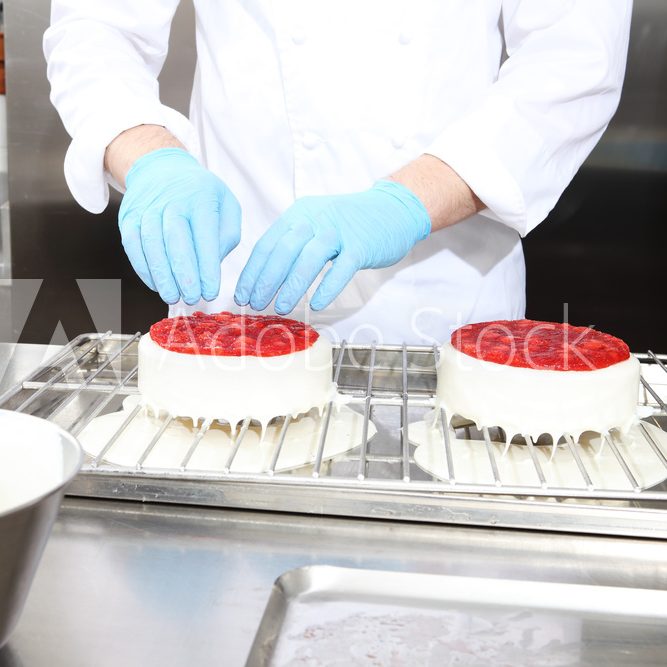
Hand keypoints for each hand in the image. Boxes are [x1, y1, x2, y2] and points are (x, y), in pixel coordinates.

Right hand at [118, 148, 240, 304]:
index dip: (207, 268)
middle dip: (184, 275)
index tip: (211, 292)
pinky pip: (133, 246)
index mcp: (201, 198)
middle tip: (192, 298)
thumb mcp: (226, 205)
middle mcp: (172, 201)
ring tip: (173, 297)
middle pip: (175, 241)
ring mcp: (147, 208)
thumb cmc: (201, 194)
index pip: (205, 237)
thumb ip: (227, 235)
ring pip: (152, 245)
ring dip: (162, 276)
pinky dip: (144, 269)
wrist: (162, 167)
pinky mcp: (129, 217)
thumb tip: (213, 264)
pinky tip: (156, 285)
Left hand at [234, 180, 430, 313]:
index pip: (267, 244)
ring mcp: (339, 231)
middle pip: (283, 250)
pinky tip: (318, 305)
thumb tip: (264, 278)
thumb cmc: (349, 225)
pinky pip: (342, 269)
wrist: (393, 210)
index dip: (252, 272)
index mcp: (298, 214)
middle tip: (257, 304)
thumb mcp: (315, 224)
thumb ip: (293, 244)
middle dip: (266, 280)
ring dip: (292, 286)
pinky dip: (327, 287)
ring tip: (280, 307)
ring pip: (309, 259)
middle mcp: (315, 218)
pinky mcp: (362, 245)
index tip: (242, 295)